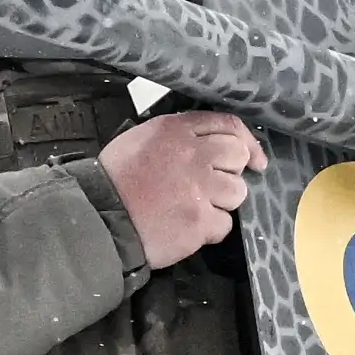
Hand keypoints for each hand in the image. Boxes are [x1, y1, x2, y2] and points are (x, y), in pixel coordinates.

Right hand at [99, 108, 261, 265]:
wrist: (99, 218)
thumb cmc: (116, 180)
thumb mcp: (141, 139)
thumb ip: (177, 136)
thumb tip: (208, 143)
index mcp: (176, 130)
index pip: (228, 124)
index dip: (247, 141)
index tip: (255, 159)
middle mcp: (192, 155)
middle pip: (238, 156)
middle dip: (232, 172)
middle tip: (213, 186)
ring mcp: (198, 189)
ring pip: (237, 192)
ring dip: (222, 203)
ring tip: (196, 208)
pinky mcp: (199, 221)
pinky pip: (224, 224)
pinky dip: (211, 229)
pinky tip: (189, 227)